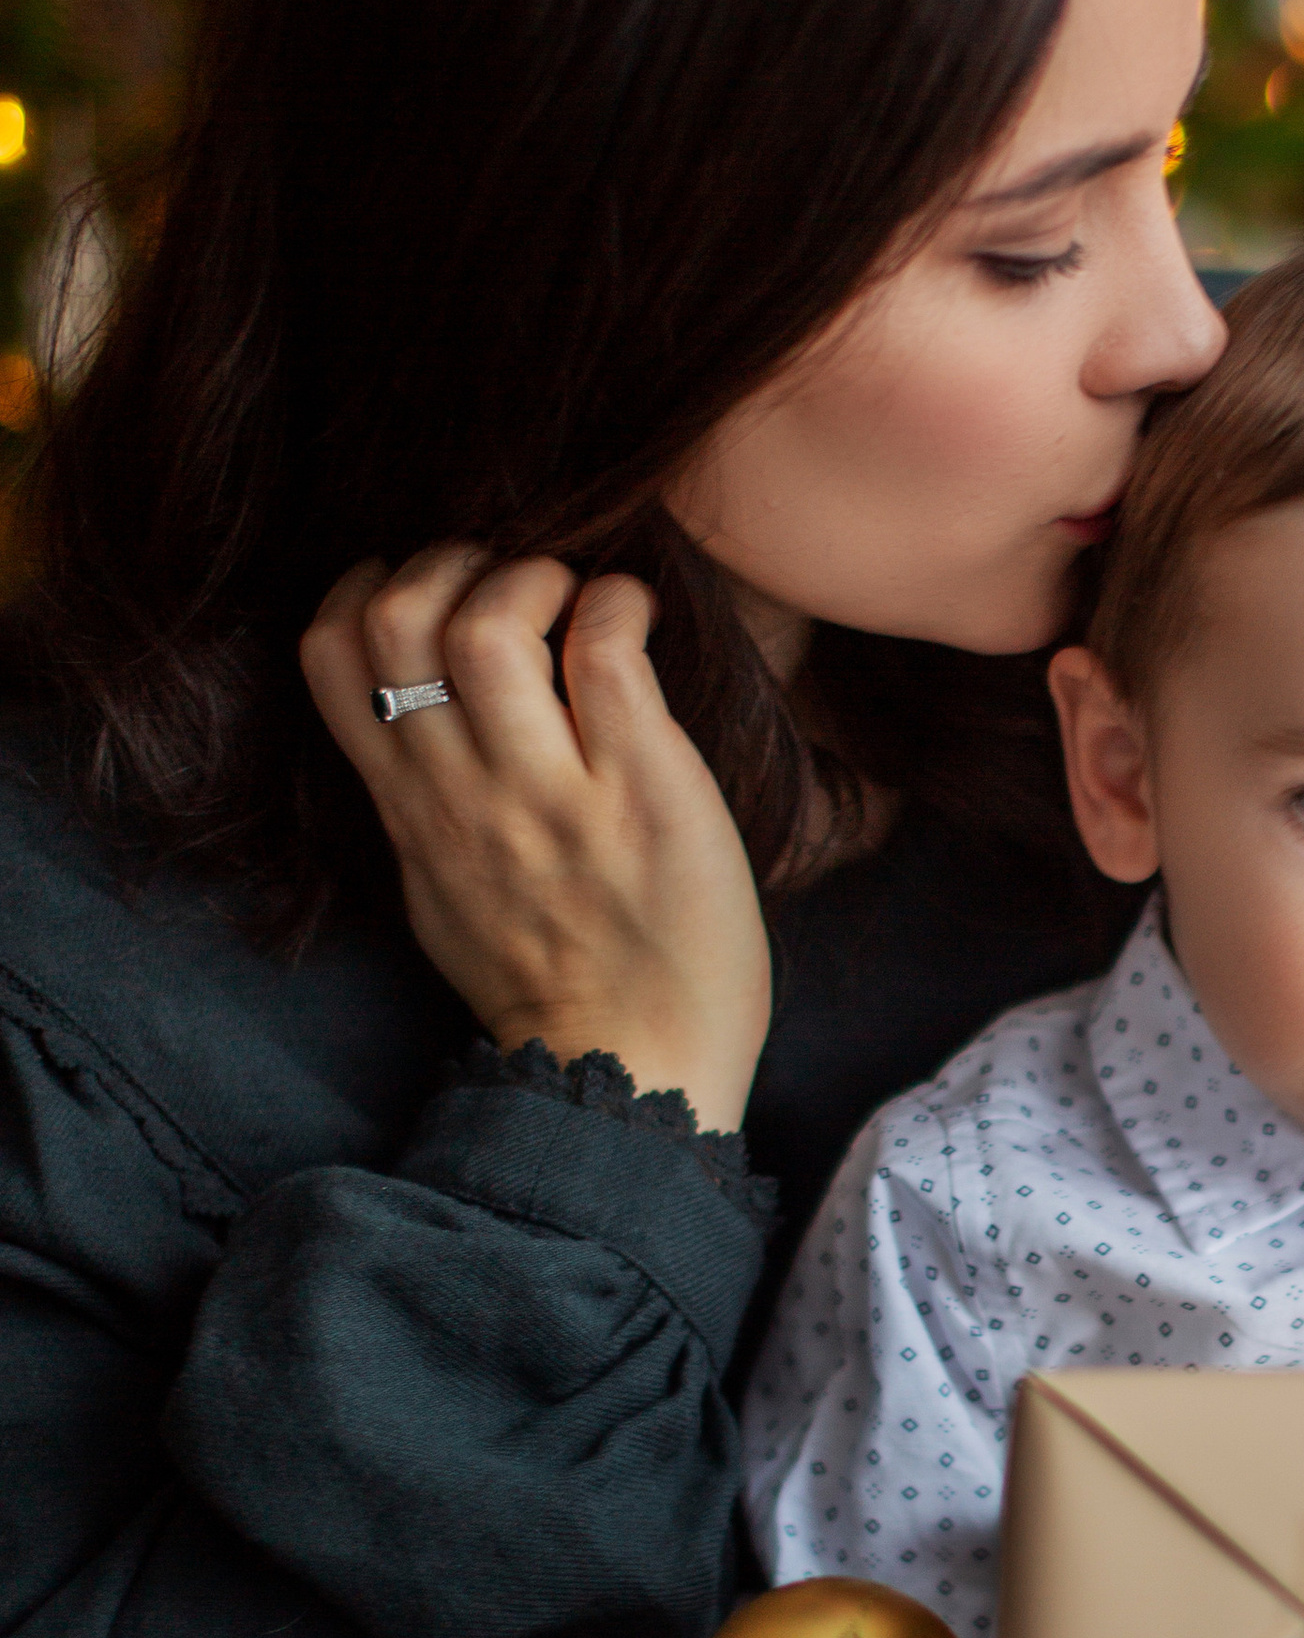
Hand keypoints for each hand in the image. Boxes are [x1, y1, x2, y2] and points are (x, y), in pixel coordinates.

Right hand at [302, 546, 772, 1128]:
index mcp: (410, 808)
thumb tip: (423, 721)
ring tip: (575, 601)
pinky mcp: (642, 793)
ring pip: (487, 628)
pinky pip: (606, 655)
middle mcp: (464, 792)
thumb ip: (422, 804)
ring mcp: (549, 793)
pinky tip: (635, 622)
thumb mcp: (444, 891)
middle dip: (453, 561)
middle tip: (516, 584)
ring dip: (534, 578)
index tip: (434, 593)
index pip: (328, 655)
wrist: (632, 1076)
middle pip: (397, 620)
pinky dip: (617, 607)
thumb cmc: (554, 983)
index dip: (369, 587)